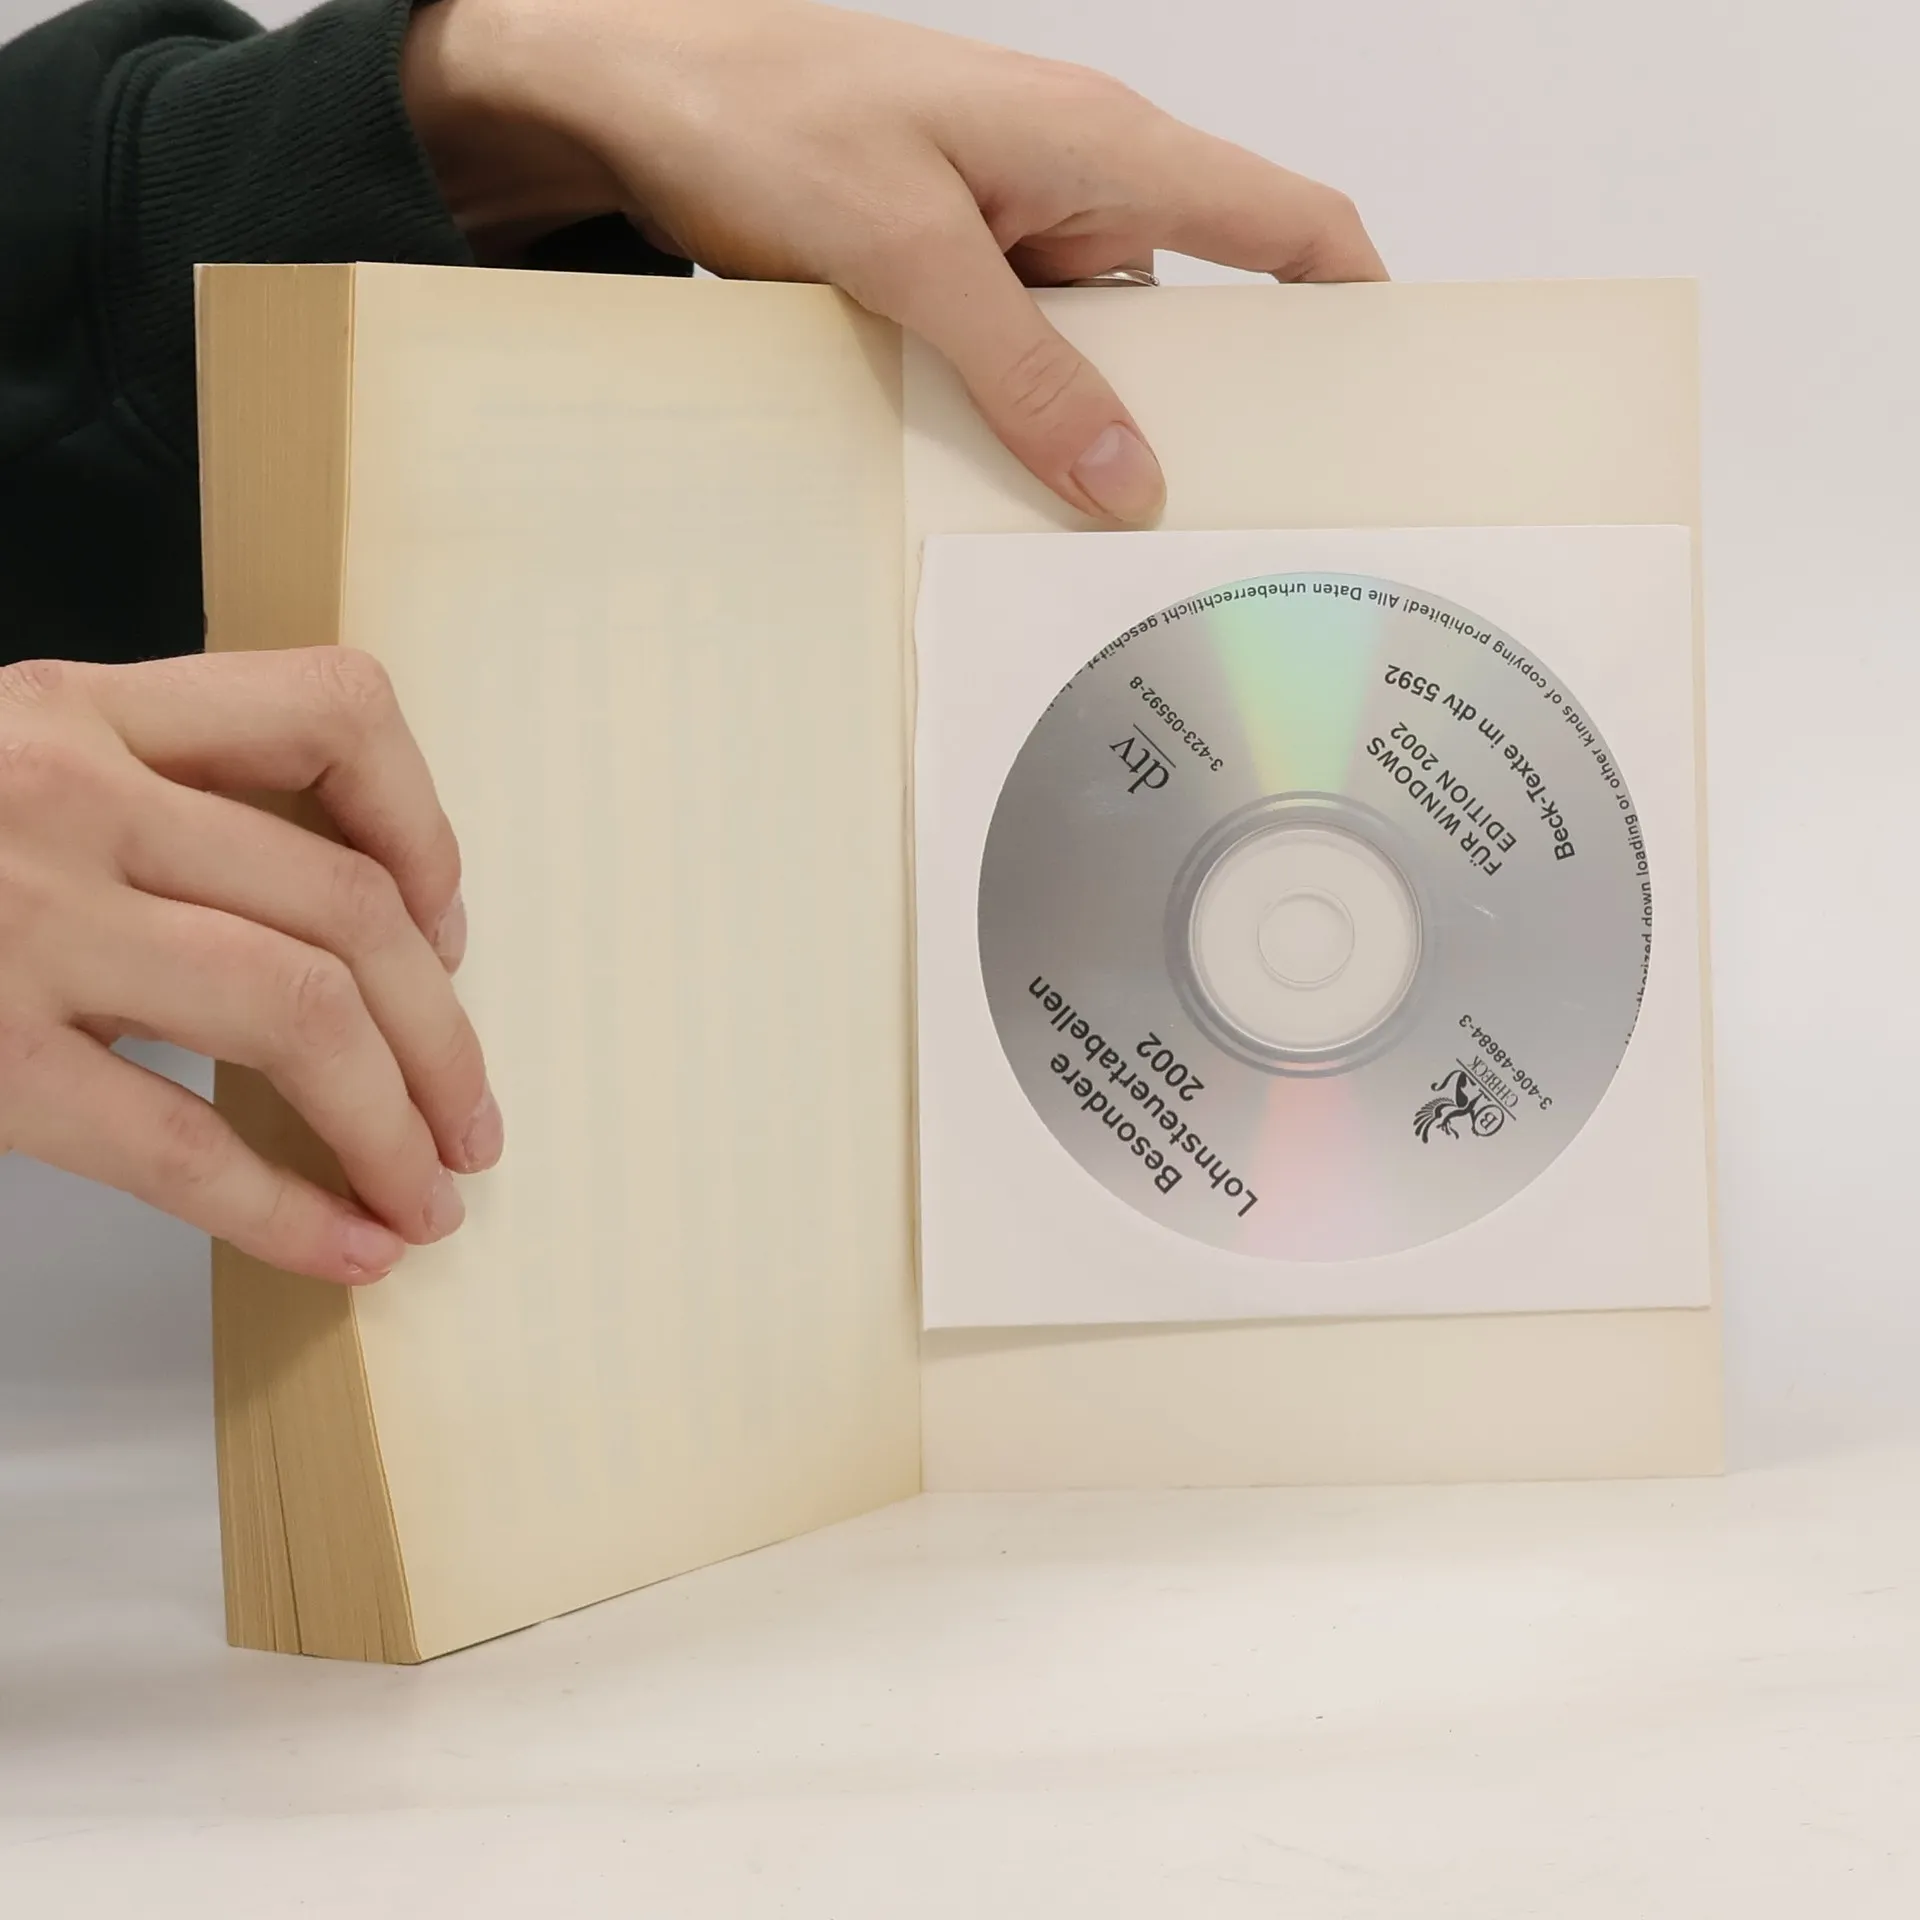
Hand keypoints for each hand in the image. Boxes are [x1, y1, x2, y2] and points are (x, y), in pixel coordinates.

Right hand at [0, 652, 499, 1283]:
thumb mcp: (0, 762)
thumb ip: (142, 796)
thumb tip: (323, 916)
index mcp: (79, 707)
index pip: (334, 712)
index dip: (427, 828)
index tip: (447, 922)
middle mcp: (65, 795)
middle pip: (350, 902)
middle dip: (444, 1031)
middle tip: (470, 1117)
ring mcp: (19, 924)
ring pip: (302, 1010)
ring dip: (401, 1118)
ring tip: (430, 1192)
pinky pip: (181, 1142)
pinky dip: (290, 1206)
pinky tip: (341, 1247)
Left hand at [403, 0, 1386, 525]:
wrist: (625, 91)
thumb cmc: (761, 111)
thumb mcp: (906, 254)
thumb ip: (1024, 371)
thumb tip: (1124, 477)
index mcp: (1098, 145)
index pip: (1282, 218)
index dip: (1350, 300)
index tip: (1387, 391)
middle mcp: (1072, 181)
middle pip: (1193, 307)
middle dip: (1208, 407)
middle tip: (1221, 520)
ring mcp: (1011, 225)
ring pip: (1098, 344)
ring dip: (1094, 423)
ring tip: (1096, 524)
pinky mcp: (953, 262)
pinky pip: (1020, 350)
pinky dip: (1020, 410)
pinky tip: (1003, 476)